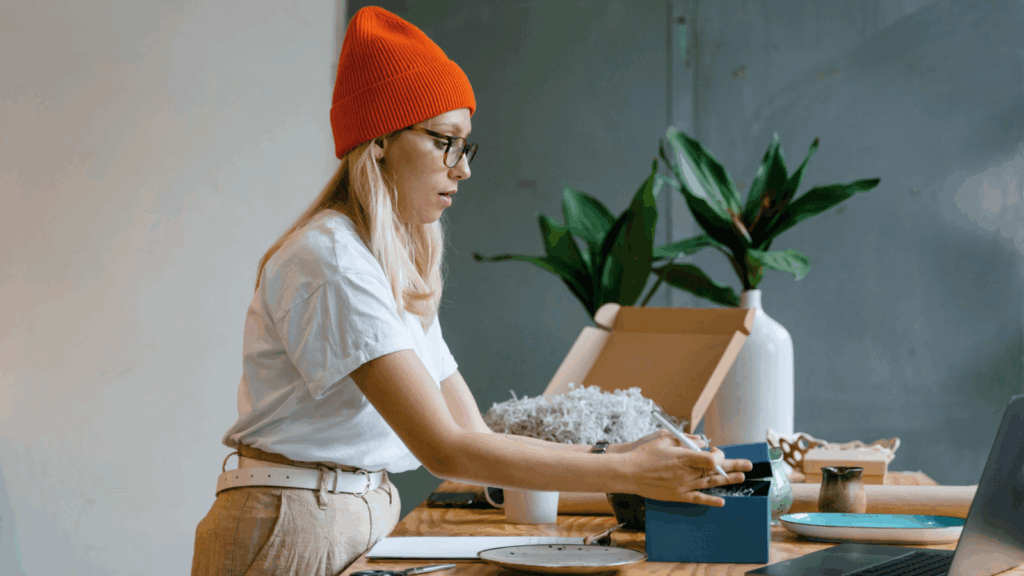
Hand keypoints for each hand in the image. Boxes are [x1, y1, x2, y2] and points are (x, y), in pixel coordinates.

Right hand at [623, 430, 752, 506]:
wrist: (627, 472)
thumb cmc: (644, 452)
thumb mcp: (664, 437)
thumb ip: (686, 438)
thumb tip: (702, 442)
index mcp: (683, 457)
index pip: (711, 458)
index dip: (718, 454)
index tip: (716, 450)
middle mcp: (686, 473)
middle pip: (715, 470)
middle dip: (734, 466)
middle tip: (749, 465)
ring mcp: (683, 486)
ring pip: (710, 483)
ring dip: (727, 480)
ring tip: (742, 477)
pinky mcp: (677, 496)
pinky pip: (698, 499)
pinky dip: (710, 500)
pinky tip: (722, 501)